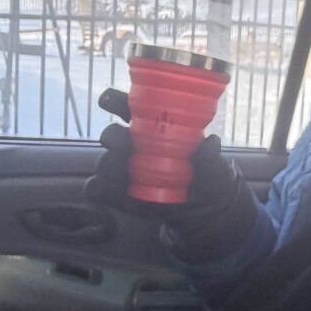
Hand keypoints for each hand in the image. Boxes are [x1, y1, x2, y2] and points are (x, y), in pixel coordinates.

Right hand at [85, 89, 258, 257]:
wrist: (203, 210)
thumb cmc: (207, 177)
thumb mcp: (213, 167)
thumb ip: (209, 157)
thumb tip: (210, 142)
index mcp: (152, 128)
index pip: (127, 107)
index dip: (114, 100)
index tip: (107, 101)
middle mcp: (133, 145)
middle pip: (112, 134)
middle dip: (112, 136)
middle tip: (120, 142)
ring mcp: (123, 169)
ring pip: (104, 161)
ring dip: (109, 165)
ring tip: (125, 174)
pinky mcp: (117, 192)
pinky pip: (98, 188)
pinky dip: (98, 188)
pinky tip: (108, 191)